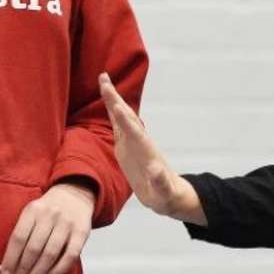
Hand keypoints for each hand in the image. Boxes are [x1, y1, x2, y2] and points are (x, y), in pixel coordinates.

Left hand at [2, 181, 94, 273]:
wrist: (75, 194)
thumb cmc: (49, 209)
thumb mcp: (32, 213)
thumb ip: (23, 234)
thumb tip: (10, 265)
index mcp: (33, 210)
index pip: (18, 238)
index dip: (10, 260)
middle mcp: (50, 215)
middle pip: (33, 249)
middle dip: (22, 272)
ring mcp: (67, 224)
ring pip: (49, 254)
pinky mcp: (82, 232)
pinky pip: (69, 256)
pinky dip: (57, 271)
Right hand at [98, 72, 204, 224]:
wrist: (168, 194)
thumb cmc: (166, 194)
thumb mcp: (164, 191)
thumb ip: (160, 181)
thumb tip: (156, 169)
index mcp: (146, 151)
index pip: (134, 132)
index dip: (125, 120)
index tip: (116, 105)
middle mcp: (139, 142)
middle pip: (125, 117)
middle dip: (115, 99)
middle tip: (104, 78)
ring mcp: (132, 143)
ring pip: (121, 117)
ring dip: (113, 100)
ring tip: (104, 81)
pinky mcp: (127, 148)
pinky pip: (118, 126)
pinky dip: (112, 113)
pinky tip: (108, 103)